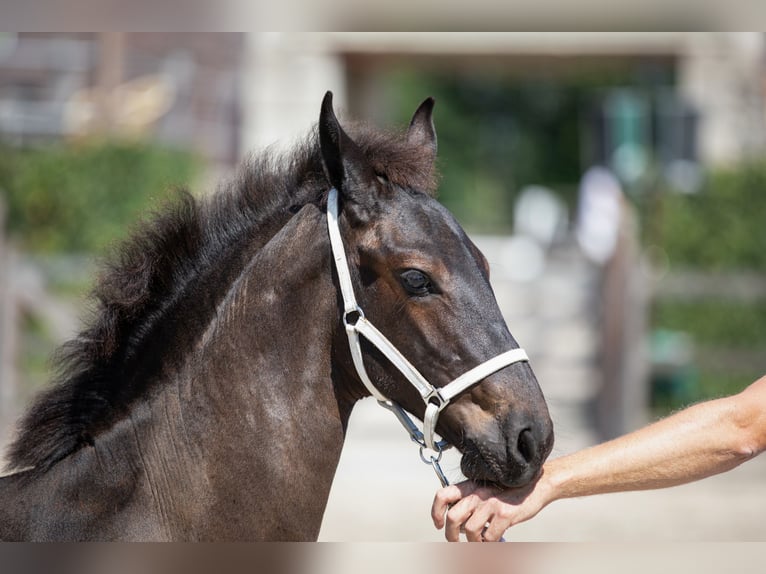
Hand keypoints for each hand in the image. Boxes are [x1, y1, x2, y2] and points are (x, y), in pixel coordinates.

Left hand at [431, 478, 547, 541]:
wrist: (536, 485)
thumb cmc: (510, 490)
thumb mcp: (486, 490)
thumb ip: (471, 502)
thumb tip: (458, 525)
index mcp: (470, 486)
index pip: (443, 495)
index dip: (436, 512)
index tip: (439, 524)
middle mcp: (477, 493)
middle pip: (453, 517)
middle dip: (451, 535)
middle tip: (455, 542)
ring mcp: (491, 504)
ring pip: (469, 530)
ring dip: (473, 542)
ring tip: (480, 541)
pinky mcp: (504, 515)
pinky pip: (488, 537)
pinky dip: (489, 543)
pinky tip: (493, 539)